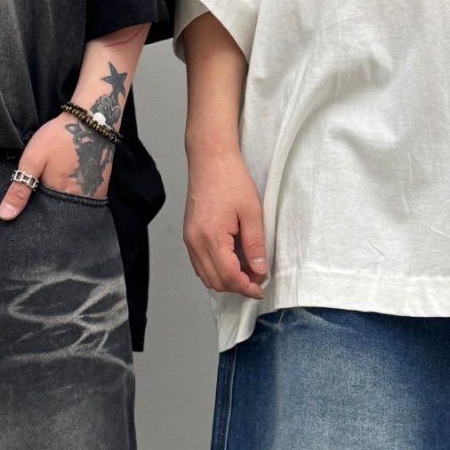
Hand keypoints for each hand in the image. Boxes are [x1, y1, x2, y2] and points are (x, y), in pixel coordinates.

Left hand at [0, 114, 112, 219]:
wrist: (91, 121)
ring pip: (71, 210)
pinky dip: (73, 197)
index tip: (26, 210)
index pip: (44, 221)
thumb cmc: (59, 138)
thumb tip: (5, 216)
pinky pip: (83, 202)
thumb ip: (19, 190)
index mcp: (61, 198)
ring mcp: (93, 196)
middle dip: (48, 212)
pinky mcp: (100, 189)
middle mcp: (80, 203)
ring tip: (53, 189)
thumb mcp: (32, 161)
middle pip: (59, 218)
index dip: (34, 217)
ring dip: (61, 205)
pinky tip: (67, 184)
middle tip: (41, 193)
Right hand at [184, 146, 267, 297]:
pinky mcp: (189, 236)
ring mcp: (190, 240)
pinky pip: (200, 265)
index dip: (246, 287)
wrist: (210, 161)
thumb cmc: (230, 180)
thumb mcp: (252, 212)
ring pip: (206, 276)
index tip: (260, 288)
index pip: (228, 276)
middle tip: (257, 280)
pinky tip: (232, 263)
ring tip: (246, 272)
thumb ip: (255, 244)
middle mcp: (196, 242)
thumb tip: (259, 270)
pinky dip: (216, 270)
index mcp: (211, 237)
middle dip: (237, 287)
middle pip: (215, 281)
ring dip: (226, 280)